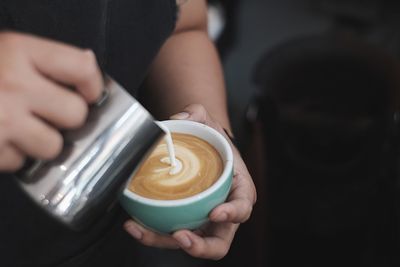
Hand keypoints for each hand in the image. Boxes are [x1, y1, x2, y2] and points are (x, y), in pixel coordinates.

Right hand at [0, 32, 102, 170]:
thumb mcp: (6, 50)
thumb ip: (45, 59)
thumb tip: (88, 65)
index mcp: (20, 52)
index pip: (81, 68)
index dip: (93, 85)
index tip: (89, 94)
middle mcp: (14, 85)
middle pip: (76, 114)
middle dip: (66, 119)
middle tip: (48, 113)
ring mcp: (1, 120)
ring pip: (53, 146)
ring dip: (41, 142)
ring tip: (21, 129)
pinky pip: (22, 163)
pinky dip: (14, 156)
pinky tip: (0, 140)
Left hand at [124, 104, 256, 259]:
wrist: (199, 150)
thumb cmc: (210, 141)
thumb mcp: (208, 123)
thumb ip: (198, 114)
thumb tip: (180, 117)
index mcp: (239, 190)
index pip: (243, 207)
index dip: (232, 214)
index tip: (215, 213)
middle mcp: (224, 213)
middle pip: (219, 242)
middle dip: (201, 246)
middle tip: (180, 236)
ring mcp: (203, 222)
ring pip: (190, 243)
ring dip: (165, 242)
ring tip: (142, 231)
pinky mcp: (184, 223)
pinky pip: (169, 235)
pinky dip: (152, 234)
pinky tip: (134, 224)